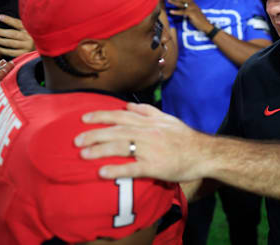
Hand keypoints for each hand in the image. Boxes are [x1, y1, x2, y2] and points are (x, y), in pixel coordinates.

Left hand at [0, 15, 34, 57]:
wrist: (43, 48)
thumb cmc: (32, 37)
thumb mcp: (29, 29)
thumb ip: (20, 26)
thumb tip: (4, 20)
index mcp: (29, 30)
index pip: (18, 23)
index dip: (8, 20)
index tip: (0, 17)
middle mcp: (29, 37)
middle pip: (12, 34)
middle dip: (0, 32)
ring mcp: (27, 46)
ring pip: (11, 43)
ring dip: (0, 41)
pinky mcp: (24, 53)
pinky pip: (11, 52)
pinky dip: (3, 50)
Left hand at [74, 102, 206, 180]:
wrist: (204, 153)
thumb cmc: (185, 138)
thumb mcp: (168, 119)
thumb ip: (147, 112)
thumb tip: (129, 106)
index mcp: (150, 122)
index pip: (121, 116)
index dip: (101, 116)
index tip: (83, 119)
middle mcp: (148, 133)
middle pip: (116, 131)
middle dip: (94, 135)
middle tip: (76, 141)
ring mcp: (151, 149)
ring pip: (121, 147)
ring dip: (100, 150)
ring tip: (83, 155)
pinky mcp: (155, 166)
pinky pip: (133, 168)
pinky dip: (117, 170)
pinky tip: (102, 173)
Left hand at [167, 0, 213, 30]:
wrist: (205, 25)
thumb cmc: (200, 20)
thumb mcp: (194, 12)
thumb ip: (189, 9)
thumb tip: (183, 8)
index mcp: (193, 4)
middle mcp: (192, 4)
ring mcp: (192, 8)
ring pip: (181, 4)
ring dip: (174, 2)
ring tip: (168, 1)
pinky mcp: (191, 13)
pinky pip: (182, 12)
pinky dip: (176, 12)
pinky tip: (171, 11)